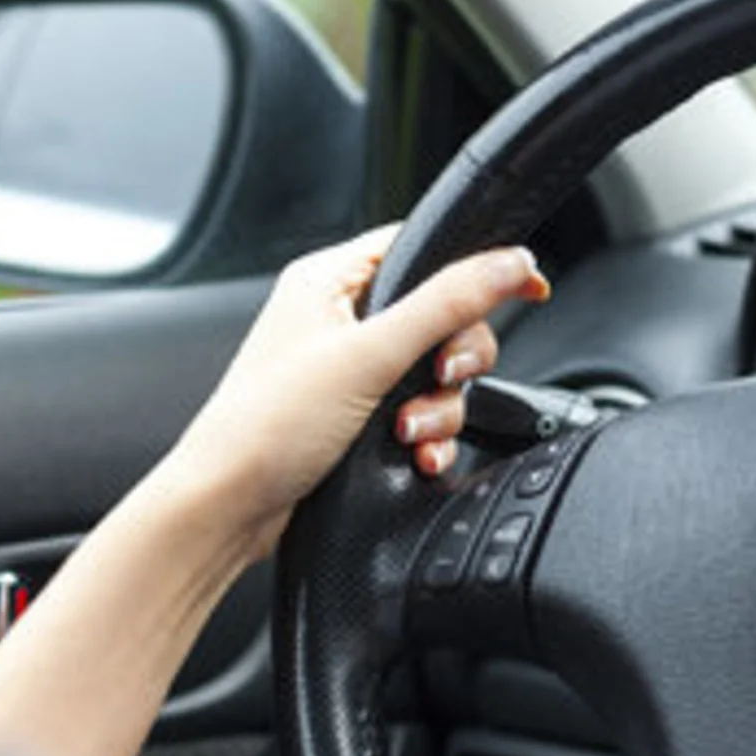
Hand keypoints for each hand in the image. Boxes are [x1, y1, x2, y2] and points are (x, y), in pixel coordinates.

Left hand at [167, 226, 550, 558]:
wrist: (229, 509)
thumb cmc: (266, 427)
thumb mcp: (369, 356)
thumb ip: (447, 304)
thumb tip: (510, 262)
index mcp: (330, 279)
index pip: (423, 247)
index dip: (476, 265)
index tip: (526, 287)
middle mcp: (339, 319)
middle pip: (442, 316)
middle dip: (455, 359)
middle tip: (443, 377)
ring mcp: (349, 371)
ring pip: (436, 373)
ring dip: (439, 408)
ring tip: (410, 433)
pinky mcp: (357, 417)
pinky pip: (419, 413)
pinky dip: (427, 435)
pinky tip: (415, 455)